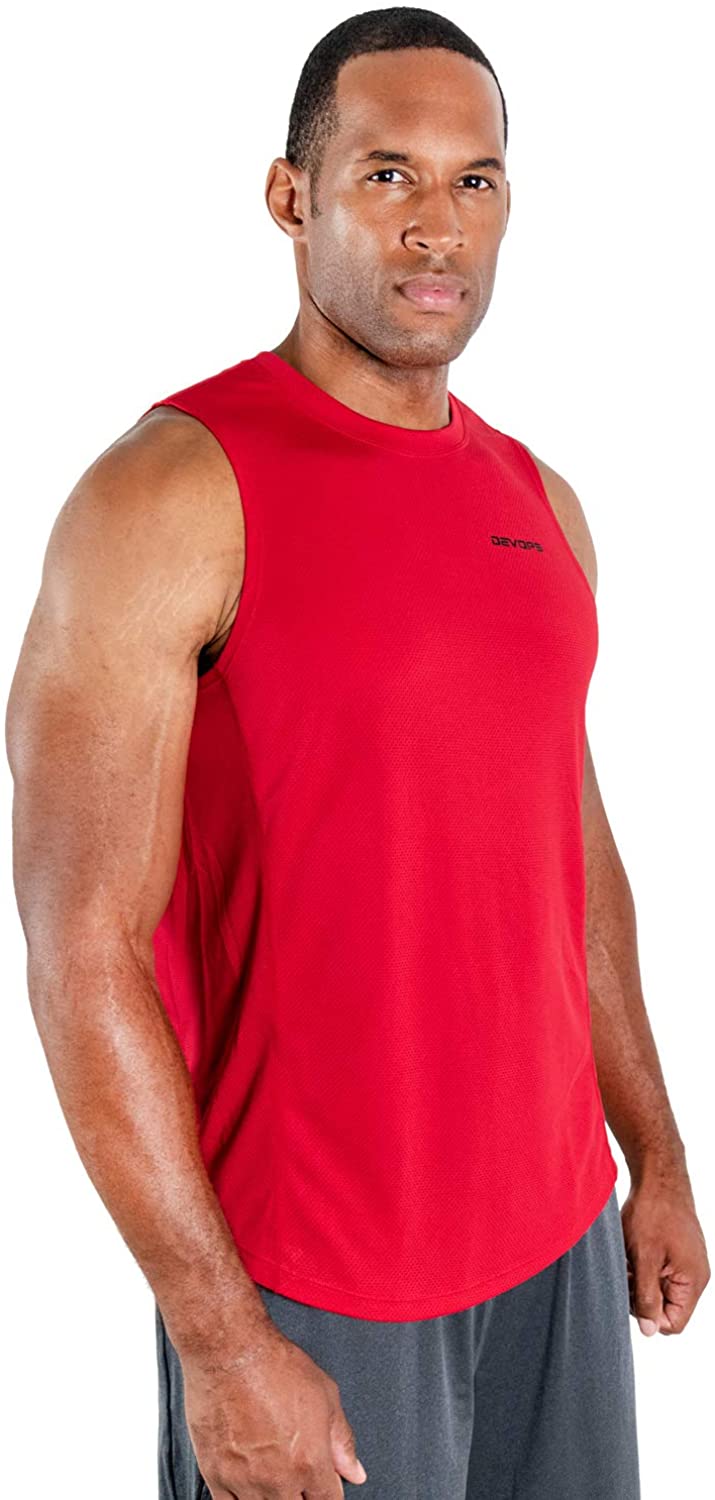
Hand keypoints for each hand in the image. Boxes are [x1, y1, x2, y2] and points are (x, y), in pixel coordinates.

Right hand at [180, 1313, 367, 1497]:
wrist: (230, 1351)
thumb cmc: (275, 1365)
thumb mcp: (326, 1396)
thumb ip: (342, 1440)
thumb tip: (355, 1470)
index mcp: (310, 1462)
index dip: (328, 1493)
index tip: (324, 1486)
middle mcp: (278, 1479)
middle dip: (302, 1496)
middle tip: (297, 1476)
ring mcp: (245, 1481)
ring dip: (272, 1498)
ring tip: (272, 1476)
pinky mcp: (216, 1475)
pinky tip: (247, 1486)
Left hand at [621, 1170, 710, 1335]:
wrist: (658, 1174)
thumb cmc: (653, 1212)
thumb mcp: (644, 1258)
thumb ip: (647, 1296)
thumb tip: (650, 1331)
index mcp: (693, 1281)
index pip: (673, 1324)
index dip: (648, 1315)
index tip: (630, 1292)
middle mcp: (694, 1275)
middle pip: (664, 1307)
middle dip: (640, 1293)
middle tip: (627, 1269)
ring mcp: (686, 1263)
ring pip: (658, 1288)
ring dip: (639, 1278)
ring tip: (630, 1254)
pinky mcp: (676, 1252)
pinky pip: (658, 1272)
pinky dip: (642, 1264)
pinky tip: (634, 1247)